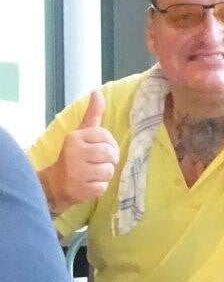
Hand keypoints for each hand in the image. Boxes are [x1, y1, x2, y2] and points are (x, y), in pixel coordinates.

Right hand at [39, 90, 119, 213]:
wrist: (55, 183)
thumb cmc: (74, 155)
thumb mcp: (81, 133)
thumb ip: (92, 114)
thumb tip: (97, 91)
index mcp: (75, 137)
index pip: (107, 138)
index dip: (109, 146)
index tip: (99, 150)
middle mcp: (74, 153)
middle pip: (110, 155)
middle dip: (109, 161)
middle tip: (98, 164)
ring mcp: (76, 172)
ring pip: (109, 171)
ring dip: (104, 175)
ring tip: (92, 174)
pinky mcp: (79, 190)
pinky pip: (103, 187)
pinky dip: (99, 188)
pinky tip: (88, 184)